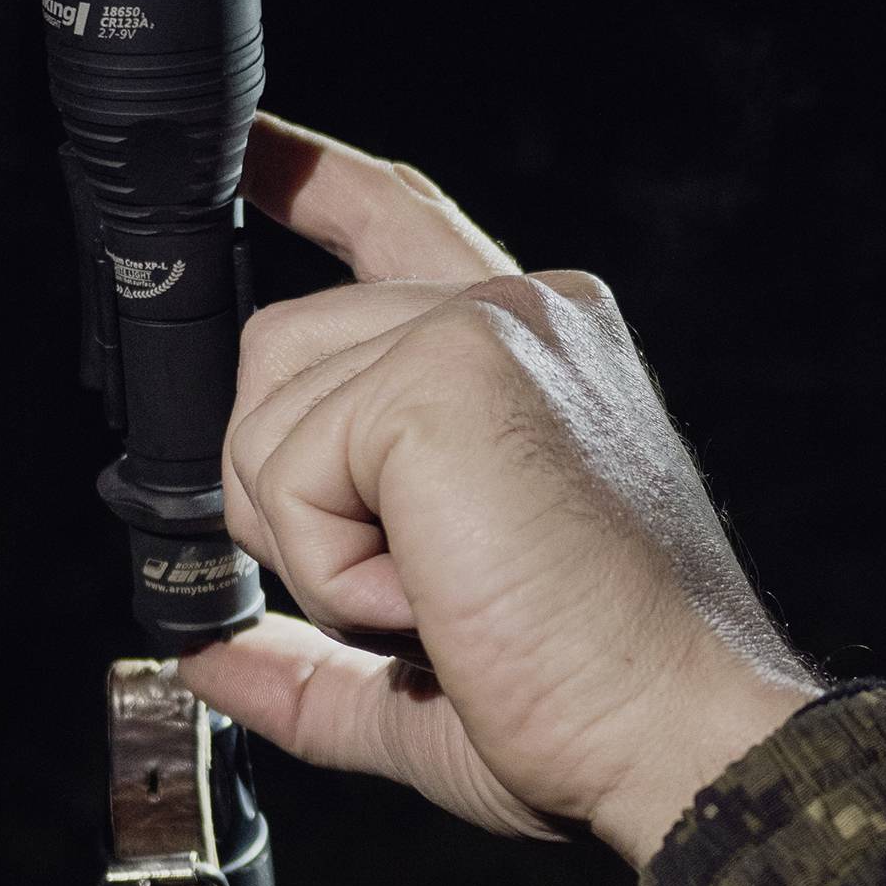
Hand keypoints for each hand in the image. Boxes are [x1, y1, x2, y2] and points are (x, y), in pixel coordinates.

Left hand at [178, 116, 818, 863]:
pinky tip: (441, 596)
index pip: (400, 224)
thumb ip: (312, 652)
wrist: (675, 736)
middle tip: (416, 594)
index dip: (311, 179)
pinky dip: (333, 571)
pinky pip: (284, 471)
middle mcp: (523, 314)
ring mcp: (488, 329)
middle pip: (282, 353)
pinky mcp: (445, 371)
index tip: (252, 148)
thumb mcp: (422, 674)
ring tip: (447, 597)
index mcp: (536, 353)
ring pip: (263, 418)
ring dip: (316, 550)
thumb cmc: (594, 705)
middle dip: (290, 502)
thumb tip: (210, 657)